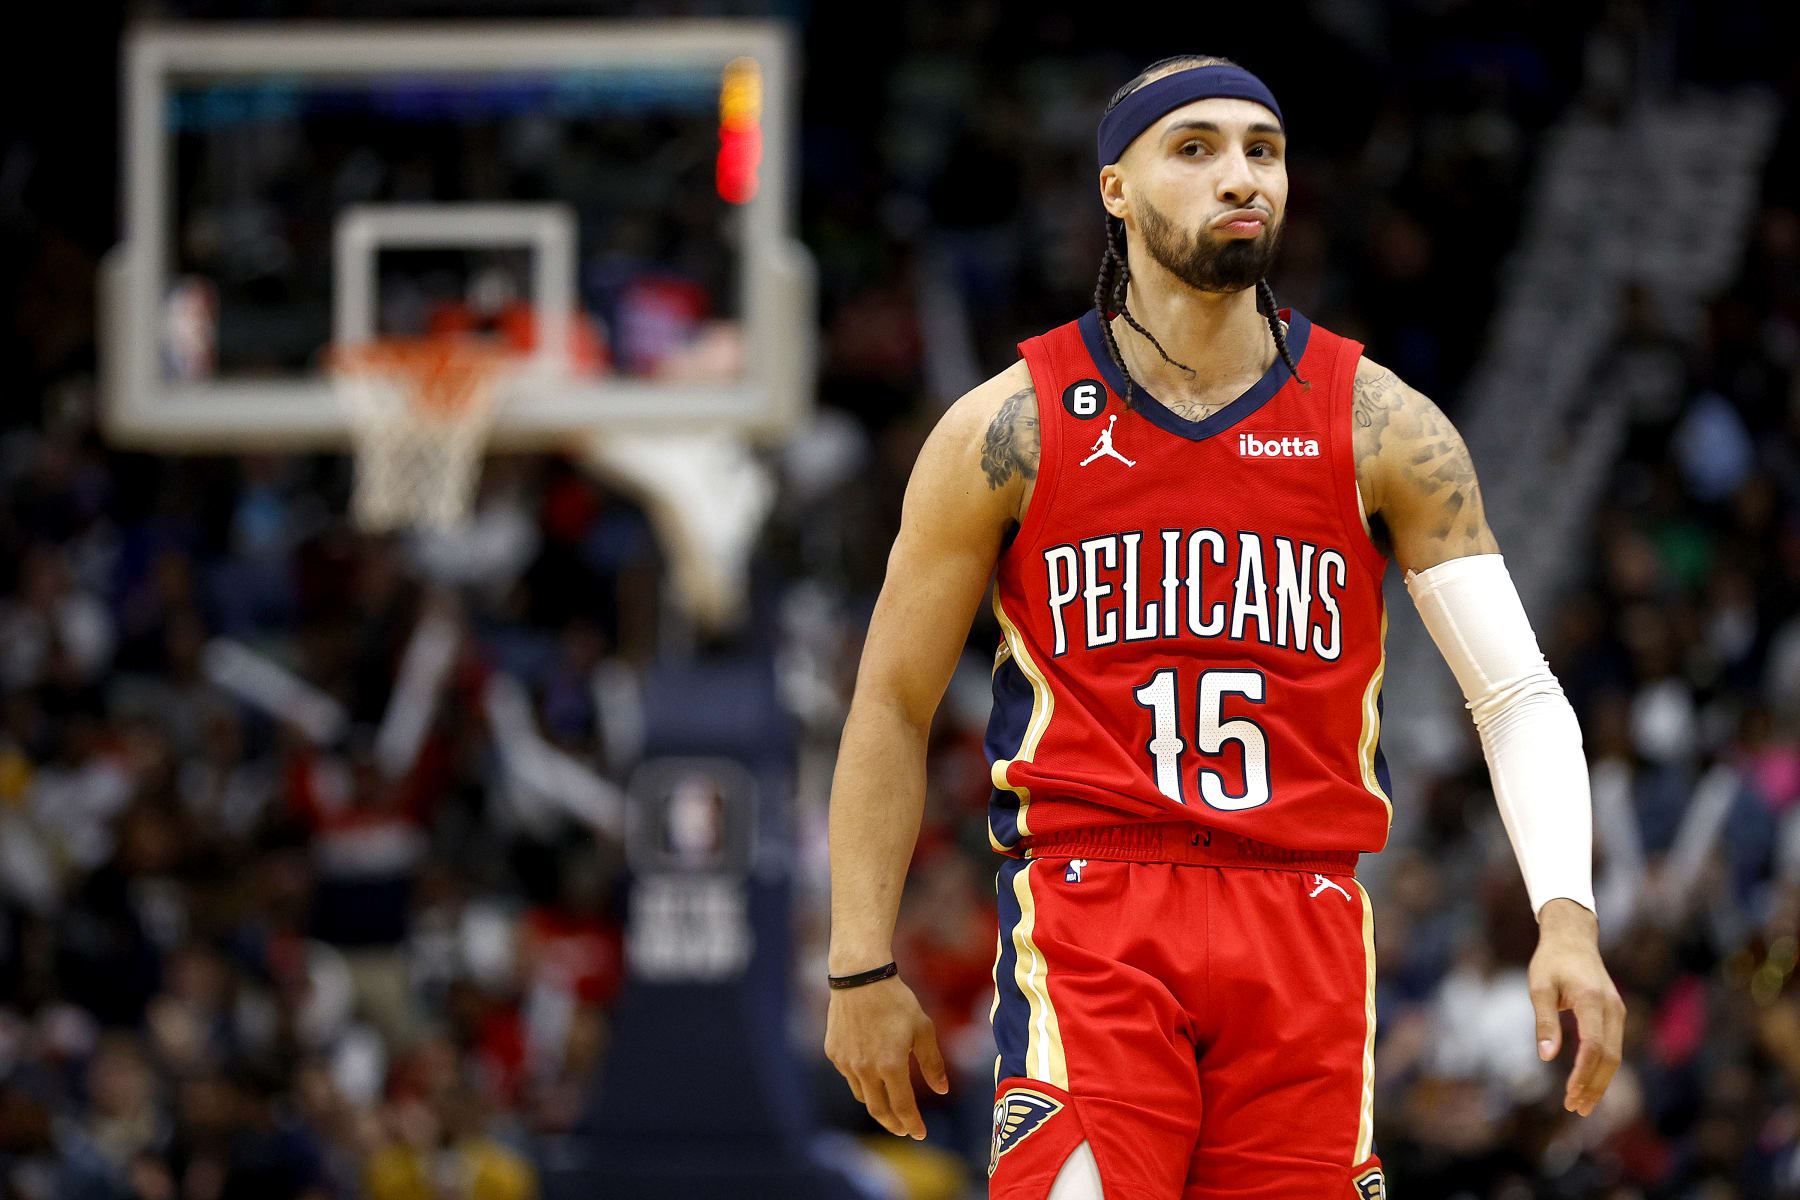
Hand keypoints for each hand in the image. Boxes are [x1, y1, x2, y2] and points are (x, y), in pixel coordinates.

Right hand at [824, 974, 948, 1139]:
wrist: (859, 977)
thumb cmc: (896, 1001)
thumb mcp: (923, 1029)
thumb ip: (932, 1063)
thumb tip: (943, 1089)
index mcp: (891, 1065)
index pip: (902, 1107)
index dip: (912, 1123)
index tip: (920, 1133)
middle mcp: (866, 1069)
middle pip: (878, 1110)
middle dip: (893, 1125)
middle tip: (903, 1130)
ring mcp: (846, 1062)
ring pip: (862, 1095)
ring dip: (877, 1104)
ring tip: (888, 1103)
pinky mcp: (833, 1053)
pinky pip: (849, 1076)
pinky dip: (862, 1082)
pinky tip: (870, 1075)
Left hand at [1528, 899, 1624, 1115]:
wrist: (1572, 937)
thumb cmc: (1551, 961)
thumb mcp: (1539, 987)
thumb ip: (1544, 1022)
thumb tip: (1547, 1057)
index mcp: (1591, 1000)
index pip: (1594, 1046)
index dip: (1583, 1073)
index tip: (1569, 1093)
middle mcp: (1611, 1007)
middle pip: (1610, 1057)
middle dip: (1594, 1086)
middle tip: (1575, 1108)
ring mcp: (1617, 1011)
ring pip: (1615, 1055)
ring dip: (1600, 1081)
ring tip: (1581, 1103)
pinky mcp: (1616, 1014)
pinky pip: (1613, 1046)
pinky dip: (1603, 1068)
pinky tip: (1589, 1082)